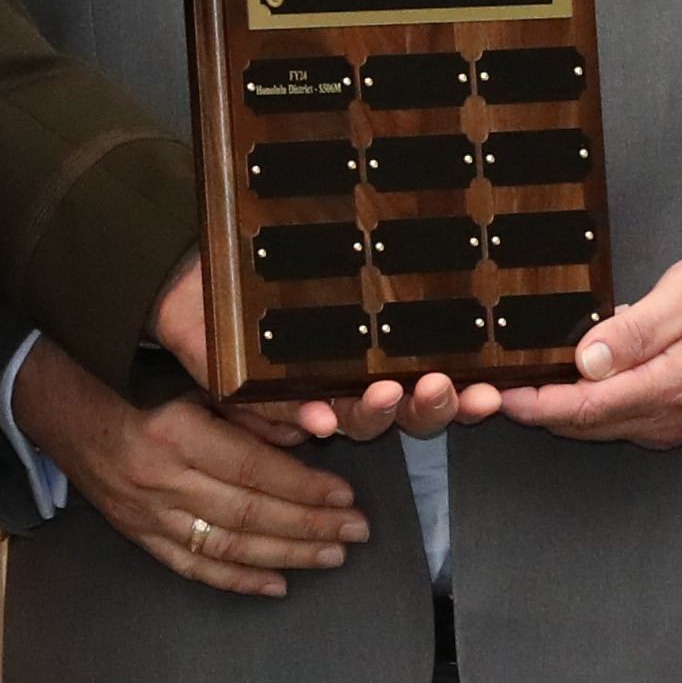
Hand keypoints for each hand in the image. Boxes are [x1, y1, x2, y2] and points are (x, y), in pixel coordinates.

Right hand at [26, 335, 370, 599]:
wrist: (55, 403)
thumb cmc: (127, 380)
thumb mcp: (187, 378)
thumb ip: (244, 409)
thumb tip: (309, 433)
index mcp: (175, 433)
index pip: (254, 470)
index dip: (304, 488)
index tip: (346, 495)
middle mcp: (159, 479)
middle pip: (248, 514)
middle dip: (309, 527)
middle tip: (356, 532)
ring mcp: (145, 513)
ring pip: (226, 547)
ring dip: (285, 556)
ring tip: (331, 556)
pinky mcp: (135, 532)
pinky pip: (191, 566)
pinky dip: (236, 580)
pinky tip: (276, 583)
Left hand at [147, 263, 505, 446]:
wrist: (191, 268)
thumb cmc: (267, 261)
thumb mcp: (325, 268)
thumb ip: (363, 299)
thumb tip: (409, 313)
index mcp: (374, 353)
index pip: (428, 387)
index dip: (460, 399)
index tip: (491, 393)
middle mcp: (348, 381)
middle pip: (403, 412)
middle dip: (429, 407)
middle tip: (439, 388)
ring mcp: (306, 392)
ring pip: (354, 420)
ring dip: (374, 413)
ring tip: (385, 393)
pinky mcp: (254, 394)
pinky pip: (284, 415)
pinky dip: (304, 416)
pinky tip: (320, 415)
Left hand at [490, 249, 681, 450]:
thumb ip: (638, 329)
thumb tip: (586, 358)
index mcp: (669, 387)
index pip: (581, 409)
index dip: (532, 402)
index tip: (494, 390)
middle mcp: (666, 419)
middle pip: (580, 426)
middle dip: (533, 410)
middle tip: (488, 384)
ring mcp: (670, 426)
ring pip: (596, 427)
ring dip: (555, 410)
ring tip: (516, 379)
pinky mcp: (673, 421)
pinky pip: (616, 422)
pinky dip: (583, 408)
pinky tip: (565, 381)